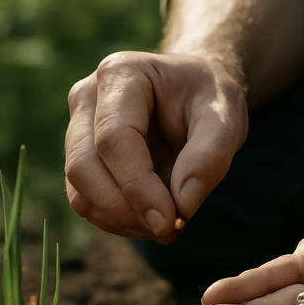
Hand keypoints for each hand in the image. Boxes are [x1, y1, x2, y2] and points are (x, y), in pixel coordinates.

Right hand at [65, 51, 248, 242]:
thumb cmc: (209, 101)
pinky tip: (150, 220)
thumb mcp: (227, 119)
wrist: (194, 95)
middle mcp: (87, 98)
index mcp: (121, 74)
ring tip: (166, 224)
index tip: (170, 221)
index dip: (138, 187)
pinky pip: (86, 203)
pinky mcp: (81, 160)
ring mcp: (77, 130)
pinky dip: (117, 222)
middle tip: (170, 229)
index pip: (114, 139)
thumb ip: (210, 158)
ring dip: (122, 221)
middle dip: (126, 210)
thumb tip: (182, 206)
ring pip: (80, 192)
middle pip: (84, 167)